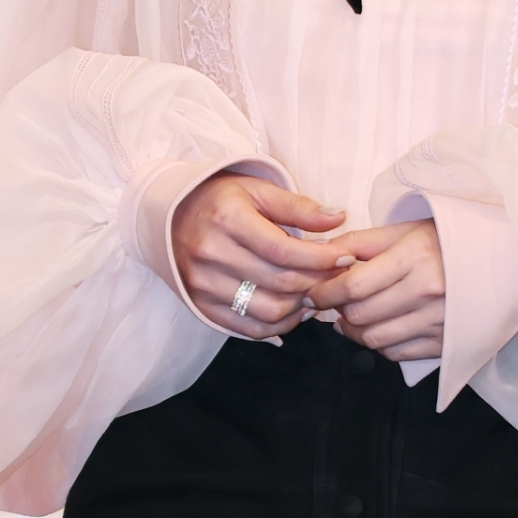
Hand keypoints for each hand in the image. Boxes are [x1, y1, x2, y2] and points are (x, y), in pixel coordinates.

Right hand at [170, 173, 346, 338]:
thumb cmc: (221, 199)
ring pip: (267, 311)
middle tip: (337, 276)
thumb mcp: (258, 189)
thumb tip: (337, 218)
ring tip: (316, 293)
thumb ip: (298, 206)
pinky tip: (294, 311)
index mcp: (227, 219)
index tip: (345, 257)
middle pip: (279, 283)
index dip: (321, 258)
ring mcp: (203, 284)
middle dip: (317, 282)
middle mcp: (211, 254)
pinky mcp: (201, 306)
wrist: (172, 215)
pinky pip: (247, 329)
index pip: (284, 250)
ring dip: (300, 308)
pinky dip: (277, 326)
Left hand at [307, 219, 444, 360]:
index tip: (312, 292)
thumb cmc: (445, 240)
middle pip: (360, 314)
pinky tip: (376, 328)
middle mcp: (426, 291)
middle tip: (332, 303)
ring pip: (375, 339)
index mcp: (413, 257)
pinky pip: (396, 353)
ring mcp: (438, 321)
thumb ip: (362, 242)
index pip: (353, 285)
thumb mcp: (405, 229)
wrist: (500, 261)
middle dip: (337, 311)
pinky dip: (378, 344)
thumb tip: (321, 254)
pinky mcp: (445, 342)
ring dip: (353, 331)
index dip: (324, 292)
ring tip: (350, 316)